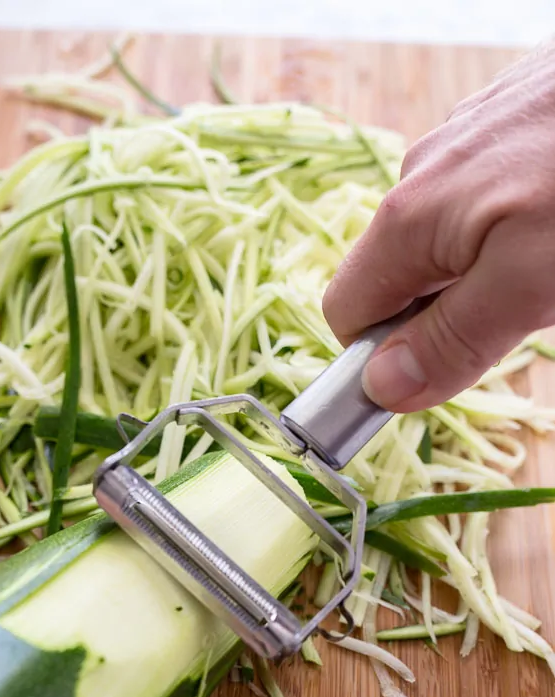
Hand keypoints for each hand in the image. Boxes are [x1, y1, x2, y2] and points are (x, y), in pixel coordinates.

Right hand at [322, 41, 554, 411]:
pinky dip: (506, 224)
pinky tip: (551, 212)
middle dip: (443, 312)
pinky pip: (476, 198)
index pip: (346, 313)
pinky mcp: (499, 122)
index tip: (440, 366)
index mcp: (406, 219)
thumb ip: (451, 340)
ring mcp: (458, 143)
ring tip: (545, 256)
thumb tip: (380, 389)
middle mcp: (417, 175)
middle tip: (518, 310)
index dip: (381, 355)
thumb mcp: (527, 283)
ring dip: (479, 270)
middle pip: (397, 278)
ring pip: (441, 240)